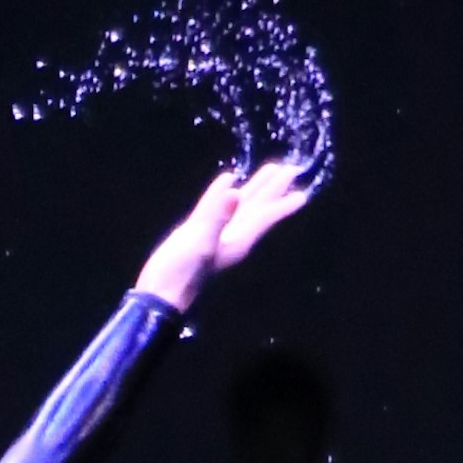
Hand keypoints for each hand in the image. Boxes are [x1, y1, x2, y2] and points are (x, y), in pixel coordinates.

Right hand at [137, 145, 324, 312]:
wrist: (159, 293)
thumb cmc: (181, 272)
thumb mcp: (200, 241)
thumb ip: (217, 215)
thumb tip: (235, 191)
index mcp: (238, 239)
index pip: (265, 216)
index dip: (282, 203)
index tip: (302, 193)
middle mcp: (232, 236)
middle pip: (259, 207)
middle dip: (275, 189)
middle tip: (294, 169)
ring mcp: (216, 233)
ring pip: (242, 205)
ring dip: (257, 188)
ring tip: (272, 170)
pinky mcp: (199, 231)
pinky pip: (218, 207)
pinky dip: (225, 193)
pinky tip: (229, 181)